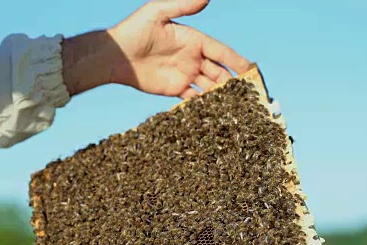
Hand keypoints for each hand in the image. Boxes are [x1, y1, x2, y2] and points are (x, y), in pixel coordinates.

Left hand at [109, 0, 251, 98]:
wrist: (115, 55)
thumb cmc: (134, 30)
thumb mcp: (157, 12)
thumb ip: (182, 6)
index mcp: (194, 40)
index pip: (220, 51)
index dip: (236, 60)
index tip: (251, 70)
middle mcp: (192, 57)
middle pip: (219, 71)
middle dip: (234, 81)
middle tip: (248, 94)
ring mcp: (185, 74)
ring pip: (209, 86)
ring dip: (222, 95)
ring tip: (236, 106)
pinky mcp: (175, 89)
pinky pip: (194, 98)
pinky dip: (205, 104)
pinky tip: (216, 112)